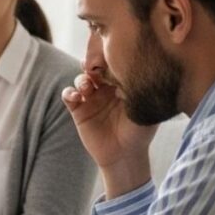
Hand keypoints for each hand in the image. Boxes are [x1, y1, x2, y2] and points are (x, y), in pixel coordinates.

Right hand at [62, 71, 156, 197]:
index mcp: (123, 84)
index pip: (113, 65)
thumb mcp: (145, 110)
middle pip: (95, 68)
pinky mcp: (78, 109)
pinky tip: (76, 97)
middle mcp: (105, 88)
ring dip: (81, 79)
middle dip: (93, 65)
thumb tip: (130, 74)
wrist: (124, 155)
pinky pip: (68, 95)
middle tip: (95, 69)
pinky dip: (69, 92)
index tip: (110, 59)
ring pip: (81, 79)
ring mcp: (91, 98)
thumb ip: (139, 92)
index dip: (109, 59)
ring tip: (86, 87)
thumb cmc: (139, 132)